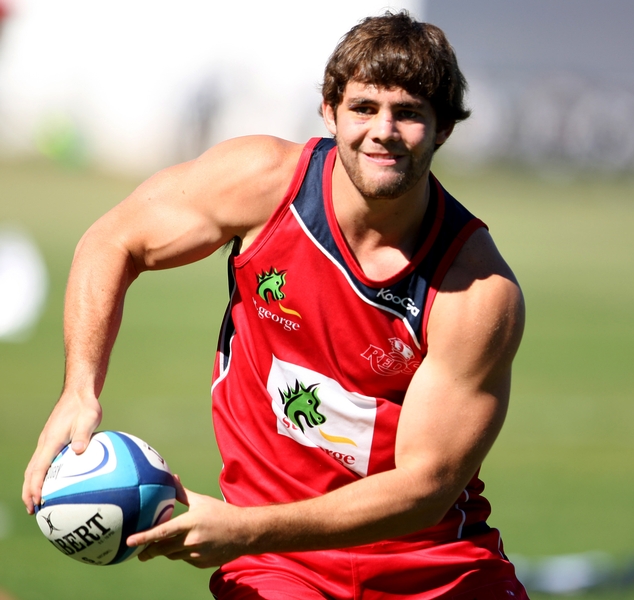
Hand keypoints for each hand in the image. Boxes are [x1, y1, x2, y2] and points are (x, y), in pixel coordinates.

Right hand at [22, 391, 101, 513]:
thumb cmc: (86, 406)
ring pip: (34, 468)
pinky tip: (55, 484)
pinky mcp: (52, 442)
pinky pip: (43, 463)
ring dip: (33, 486)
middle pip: (30, 472)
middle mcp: (44, 443)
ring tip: (38, 503)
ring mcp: (46, 443)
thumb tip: (79, 450)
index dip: (36, 486)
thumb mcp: (90, 418)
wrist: (78, 394)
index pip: (39, 468)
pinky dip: (42, 476)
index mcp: (51, 441)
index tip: (37, 501)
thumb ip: (83, 435)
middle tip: (33, 510)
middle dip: (29, 492)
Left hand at [127, 477, 244, 568]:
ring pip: (173, 555)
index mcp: (190, 523)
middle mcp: (191, 541)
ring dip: (167, 551)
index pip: (161, 532)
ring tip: (165, 544)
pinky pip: (185, 560)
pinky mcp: (201, 564)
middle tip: (139, 552)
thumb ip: (183, 493)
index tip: (129, 541)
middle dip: (148, 551)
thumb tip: (171, 477)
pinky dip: (183, 554)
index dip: (144, 537)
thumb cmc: (222, 513)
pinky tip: (190, 546)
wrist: (244, 532)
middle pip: (162, 549)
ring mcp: (196, 555)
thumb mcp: (202, 501)